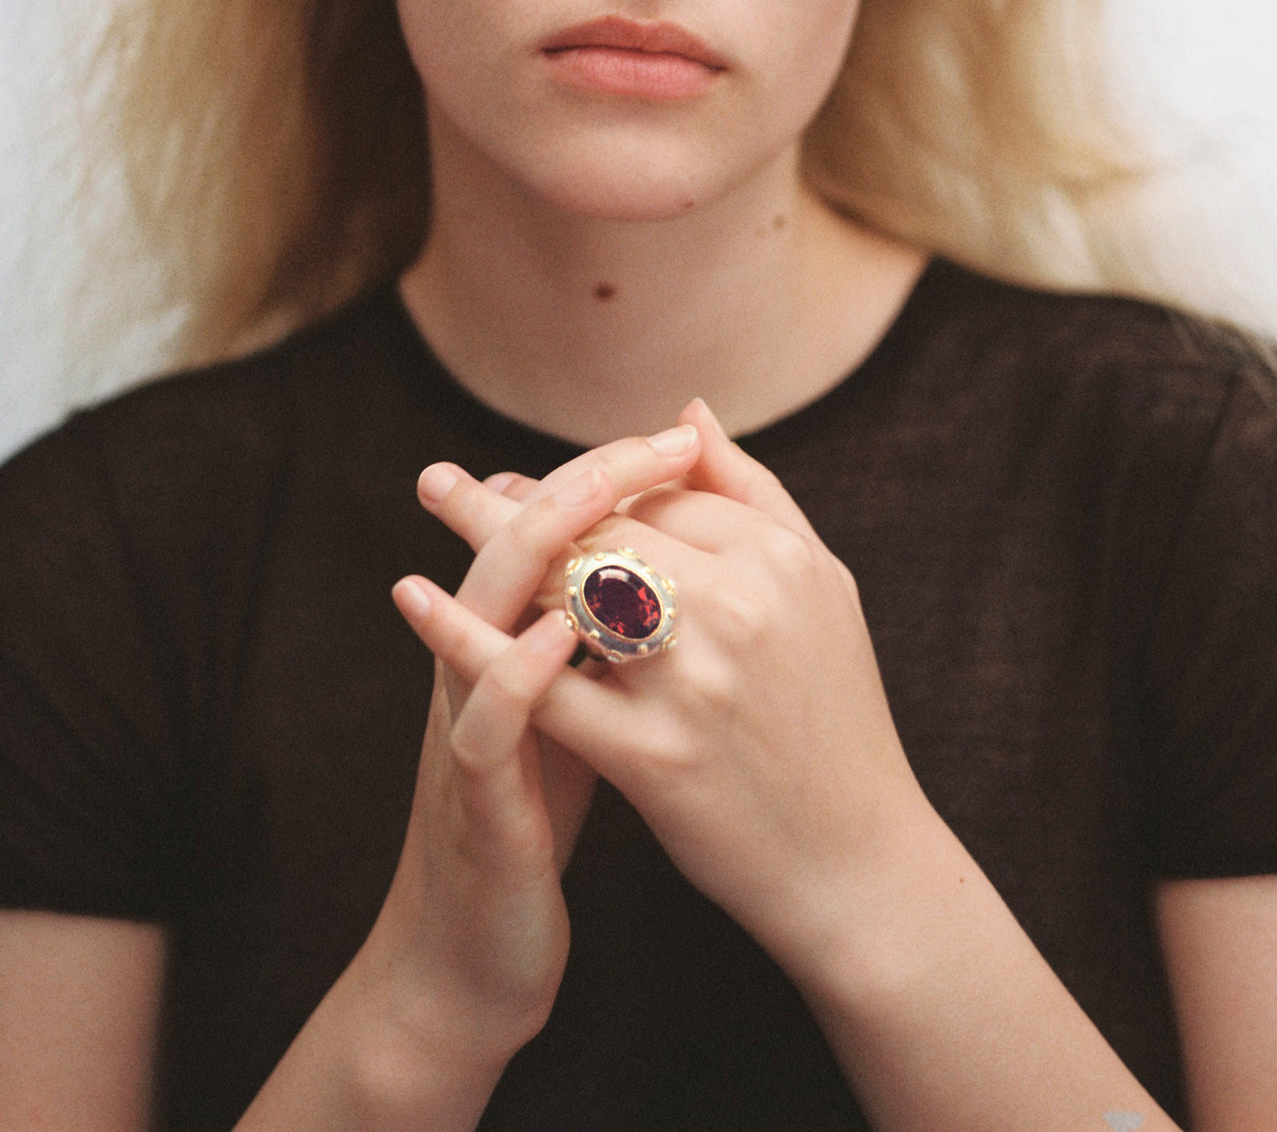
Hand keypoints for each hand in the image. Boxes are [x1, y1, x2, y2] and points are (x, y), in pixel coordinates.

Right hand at [375, 425, 700, 1065]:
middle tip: (651, 440)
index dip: (606, 475)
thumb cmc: (536, 818)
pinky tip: (560, 634)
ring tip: (598, 494)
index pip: (548, 530)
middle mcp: (478, 667)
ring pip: (484, 612)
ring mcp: (467, 727)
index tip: (677, 434)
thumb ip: (599, 630)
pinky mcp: (474, 800)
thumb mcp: (574, 709)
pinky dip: (518, 670)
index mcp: (509, 642)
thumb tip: (648, 549)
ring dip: (538, 547)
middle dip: (582, 485)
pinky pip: (486, 723)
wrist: (473, 957)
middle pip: (516, 546)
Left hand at [414, 400, 935, 990]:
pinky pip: (543, 688)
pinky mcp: (653, 757)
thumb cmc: (837, 715)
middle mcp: (736, 606)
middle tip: (446, 482)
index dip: (588, 482)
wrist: (856, 861)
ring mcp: (692, 682)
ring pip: (568, 588)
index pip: (657, 490)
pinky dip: (472, 641)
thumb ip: (754, 493)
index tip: (532, 482)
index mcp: (775, 557)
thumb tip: (687, 415)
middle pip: (602, 527)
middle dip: (519, 497)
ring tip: (436, 506)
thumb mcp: (821, 585)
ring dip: (491, 543)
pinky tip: (420, 604)